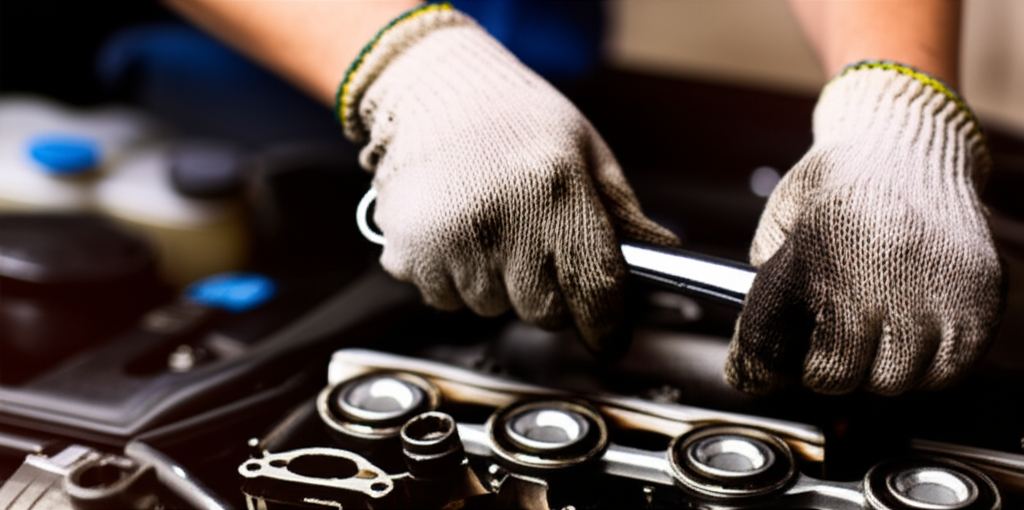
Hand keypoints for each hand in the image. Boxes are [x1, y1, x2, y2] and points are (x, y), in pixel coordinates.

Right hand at [338, 5, 676, 352]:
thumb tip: (661, 258)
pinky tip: (456, 233)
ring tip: (488, 226)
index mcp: (556, 188)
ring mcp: (450, 241)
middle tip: (534, 245)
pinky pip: (446, 301)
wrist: (434, 90)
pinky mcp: (408, 253)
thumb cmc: (515, 119)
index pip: (595, 288)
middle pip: (544, 312)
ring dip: (497, 285)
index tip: (608, 339)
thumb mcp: (586, 151)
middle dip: (548, 293)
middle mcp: (503, 219)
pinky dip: (454, 280)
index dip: (607, 325)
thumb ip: (622, 212)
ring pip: (492, 309)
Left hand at [726, 63, 1004, 395]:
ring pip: (896, 381)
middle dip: (830, 369)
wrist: (907, 142)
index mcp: (821, 254)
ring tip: (872, 334)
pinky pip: (946, 370)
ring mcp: (937, 291)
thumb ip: (764, 286)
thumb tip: (756, 360)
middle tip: (830, 346)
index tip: (770, 370)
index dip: (774, 368)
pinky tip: (909, 334)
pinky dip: (925, 365)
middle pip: (845, 377)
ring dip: (878, 369)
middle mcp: (881, 276)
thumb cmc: (836, 184)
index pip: (794, 353)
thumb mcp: (781, 221)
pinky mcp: (979, 300)